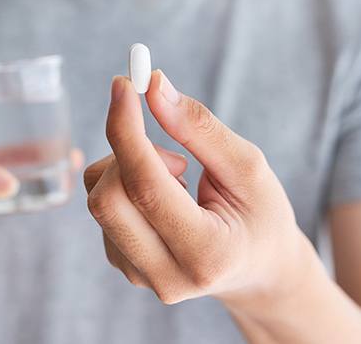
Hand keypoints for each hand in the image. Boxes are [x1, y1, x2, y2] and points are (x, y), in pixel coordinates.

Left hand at [84, 71, 313, 306]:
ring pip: (99, 200)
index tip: (123, 85)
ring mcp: (139, 276)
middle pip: (107, 199)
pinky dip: (126, 185)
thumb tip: (154, 87)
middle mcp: (166, 276)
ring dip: (130, 169)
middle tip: (174, 151)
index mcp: (206, 254)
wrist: (258, 268)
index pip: (146, 188)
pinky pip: (103, 208)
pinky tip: (164, 198)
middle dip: (128, 153)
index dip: (127, 131)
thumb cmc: (261, 215)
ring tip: (180, 180)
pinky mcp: (123, 265)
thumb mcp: (248, 167)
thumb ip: (199, 127)